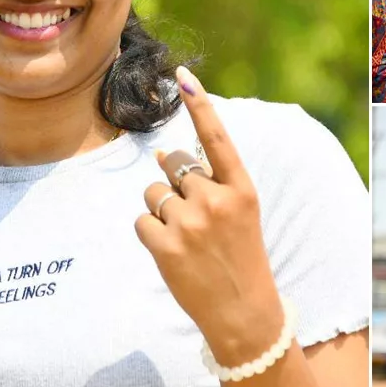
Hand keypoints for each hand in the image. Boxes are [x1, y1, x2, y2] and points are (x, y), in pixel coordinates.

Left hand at [137, 67, 278, 365]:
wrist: (243, 312)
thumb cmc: (239, 256)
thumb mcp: (237, 214)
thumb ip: (207, 182)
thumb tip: (161, 154)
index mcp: (242, 189)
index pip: (217, 138)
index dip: (200, 105)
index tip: (184, 74)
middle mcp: (217, 200)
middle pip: (175, 167)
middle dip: (177, 185)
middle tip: (198, 220)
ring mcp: (191, 223)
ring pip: (153, 192)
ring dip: (162, 209)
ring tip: (187, 239)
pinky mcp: (165, 246)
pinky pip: (142, 220)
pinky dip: (151, 233)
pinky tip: (173, 252)